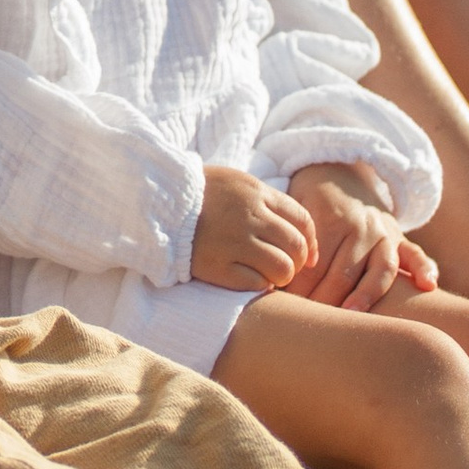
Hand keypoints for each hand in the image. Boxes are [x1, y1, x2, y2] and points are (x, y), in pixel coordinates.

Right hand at [190, 164, 320, 292]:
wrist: (157, 200)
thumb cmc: (199, 193)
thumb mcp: (236, 182)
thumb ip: (265, 200)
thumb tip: (295, 228)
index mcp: (257, 193)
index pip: (302, 221)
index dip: (310, 242)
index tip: (308, 256)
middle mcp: (250, 217)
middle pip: (296, 246)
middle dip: (299, 262)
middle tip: (288, 269)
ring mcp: (234, 242)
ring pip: (282, 268)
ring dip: (282, 277)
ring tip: (271, 277)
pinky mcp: (217, 265)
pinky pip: (256, 284)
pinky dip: (261, 286)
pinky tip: (252, 281)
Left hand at [287, 163, 437, 313]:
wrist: (337, 171)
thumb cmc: (310, 201)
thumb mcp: (296, 212)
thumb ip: (297, 244)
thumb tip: (287, 283)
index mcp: (332, 219)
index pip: (316, 267)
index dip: (301, 292)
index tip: (289, 311)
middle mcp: (362, 226)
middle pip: (344, 274)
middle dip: (326, 302)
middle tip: (311, 324)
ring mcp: (384, 232)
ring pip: (380, 269)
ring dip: (366, 295)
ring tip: (352, 315)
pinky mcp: (400, 237)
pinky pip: (415, 253)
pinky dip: (424, 268)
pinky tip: (427, 285)